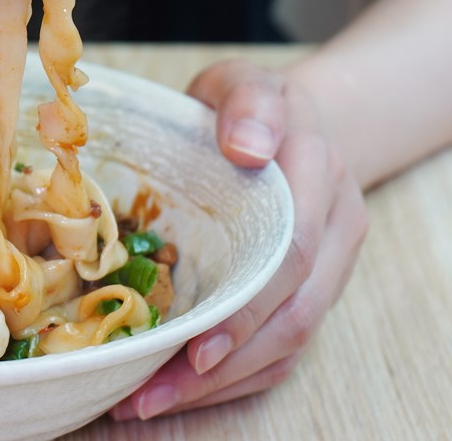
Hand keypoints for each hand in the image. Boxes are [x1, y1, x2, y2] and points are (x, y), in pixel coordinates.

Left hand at [111, 59, 368, 419]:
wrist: (292, 120)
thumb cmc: (247, 106)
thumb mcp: (243, 82)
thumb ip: (247, 102)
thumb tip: (247, 147)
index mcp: (318, 177)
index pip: (293, 253)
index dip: (248, 306)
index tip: (195, 346)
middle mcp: (335, 230)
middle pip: (292, 315)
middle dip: (224, 363)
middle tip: (151, 391)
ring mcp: (326, 267)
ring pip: (288, 343)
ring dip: (221, 383)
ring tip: (149, 401)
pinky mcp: (307, 290)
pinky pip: (281, 347)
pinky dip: (233, 377)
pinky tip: (180, 389)